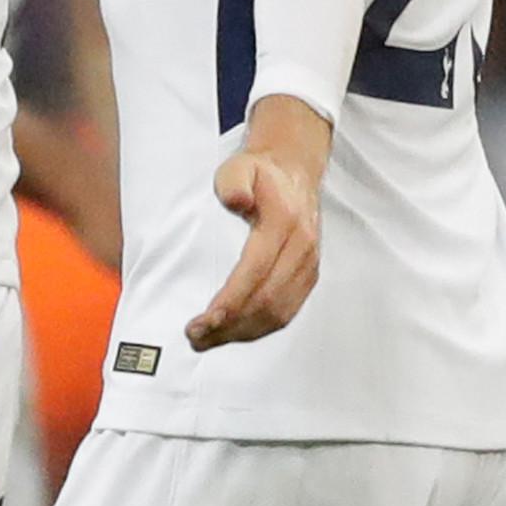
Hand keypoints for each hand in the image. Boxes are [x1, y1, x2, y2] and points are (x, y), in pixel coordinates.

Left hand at [189, 96, 328, 348]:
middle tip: (196, 335)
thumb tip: (236, 200)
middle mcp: (302, 247)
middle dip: (232, 323)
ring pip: (280, 310)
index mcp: (283, 223)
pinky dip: (262, 327)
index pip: (256, 270)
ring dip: (245, 331)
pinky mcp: (309, 275)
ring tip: (210, 339)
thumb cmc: (258, 172)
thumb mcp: (239, 166)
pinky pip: (289, 309)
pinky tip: (237, 332)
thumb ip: (234, 181)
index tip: (206, 318)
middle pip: (268, 298)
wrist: (294, 171)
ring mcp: (309, 264)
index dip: (232, 299)